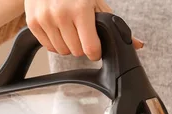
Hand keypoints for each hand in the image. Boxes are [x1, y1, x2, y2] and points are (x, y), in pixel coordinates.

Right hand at [24, 0, 143, 60]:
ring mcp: (45, 18)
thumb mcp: (96, 3)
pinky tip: (58, 28)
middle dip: (82, 46)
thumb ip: (115, 24)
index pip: (91, 49)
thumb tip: (138, 45)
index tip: (96, 47)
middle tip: (81, 32)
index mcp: (80, 9)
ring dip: (68, 44)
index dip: (96, 51)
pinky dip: (55, 42)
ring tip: (70, 29)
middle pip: (76, 52)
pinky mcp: (33, 23)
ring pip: (62, 51)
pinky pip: (48, 47)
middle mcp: (61, 14)